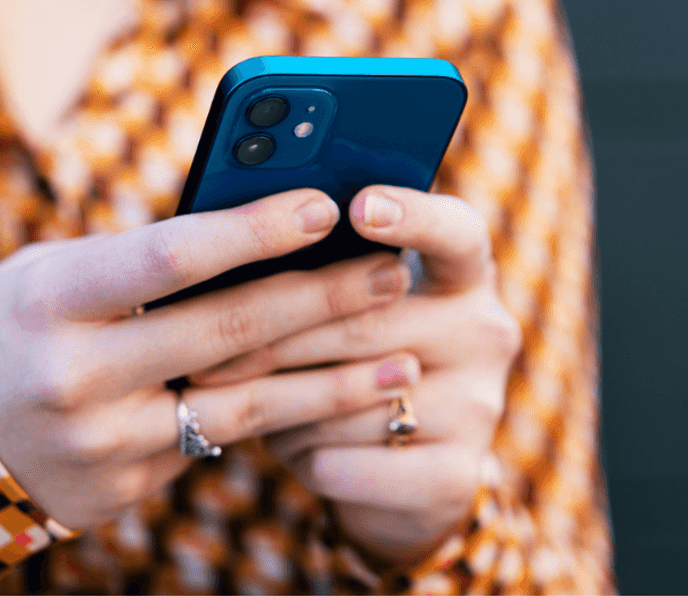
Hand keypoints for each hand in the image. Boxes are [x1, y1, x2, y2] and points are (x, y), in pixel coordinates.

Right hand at [0, 189, 417, 530]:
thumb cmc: (14, 327)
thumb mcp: (53, 274)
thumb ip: (141, 260)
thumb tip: (258, 228)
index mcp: (52, 300)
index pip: (170, 258)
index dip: (254, 230)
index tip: (327, 205)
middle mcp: (77, 375)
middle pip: (226, 331)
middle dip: (321, 299)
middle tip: (391, 271)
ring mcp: (104, 442)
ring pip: (244, 404)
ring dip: (335, 382)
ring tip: (405, 360)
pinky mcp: (127, 487)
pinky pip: (219, 443)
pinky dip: (286, 418)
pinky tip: (342, 401)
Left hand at [190, 186, 521, 565]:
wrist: (399, 481)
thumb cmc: (350, 365)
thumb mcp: (348, 311)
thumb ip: (320, 274)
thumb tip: (234, 251)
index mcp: (465, 275)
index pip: (455, 231)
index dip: (411, 215)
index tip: (358, 205)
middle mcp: (485, 332)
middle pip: (368, 322)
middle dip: (275, 340)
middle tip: (202, 350)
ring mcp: (479, 406)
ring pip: (347, 400)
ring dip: (283, 407)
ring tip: (250, 405)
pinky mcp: (456, 475)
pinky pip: (347, 461)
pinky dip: (303, 458)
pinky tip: (293, 449)